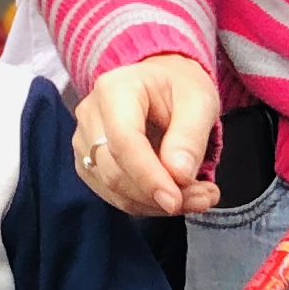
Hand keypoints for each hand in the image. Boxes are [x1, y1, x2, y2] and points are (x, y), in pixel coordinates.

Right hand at [74, 56, 222, 217]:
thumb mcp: (199, 102)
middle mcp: (91, 115)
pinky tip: (177, 195)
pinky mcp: (89, 164)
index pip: (123, 141)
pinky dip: (148, 204)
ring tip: (199, 197)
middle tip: (203, 198)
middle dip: (158, 195)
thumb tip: (178, 176)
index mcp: (115, 89)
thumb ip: (189, 137)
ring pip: (114, 189)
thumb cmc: (181, 88)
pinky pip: (115, 196)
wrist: (164, 85)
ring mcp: (85, 141)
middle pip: (114, 172)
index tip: (176, 200)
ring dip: (156, 204)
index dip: (149, 176)